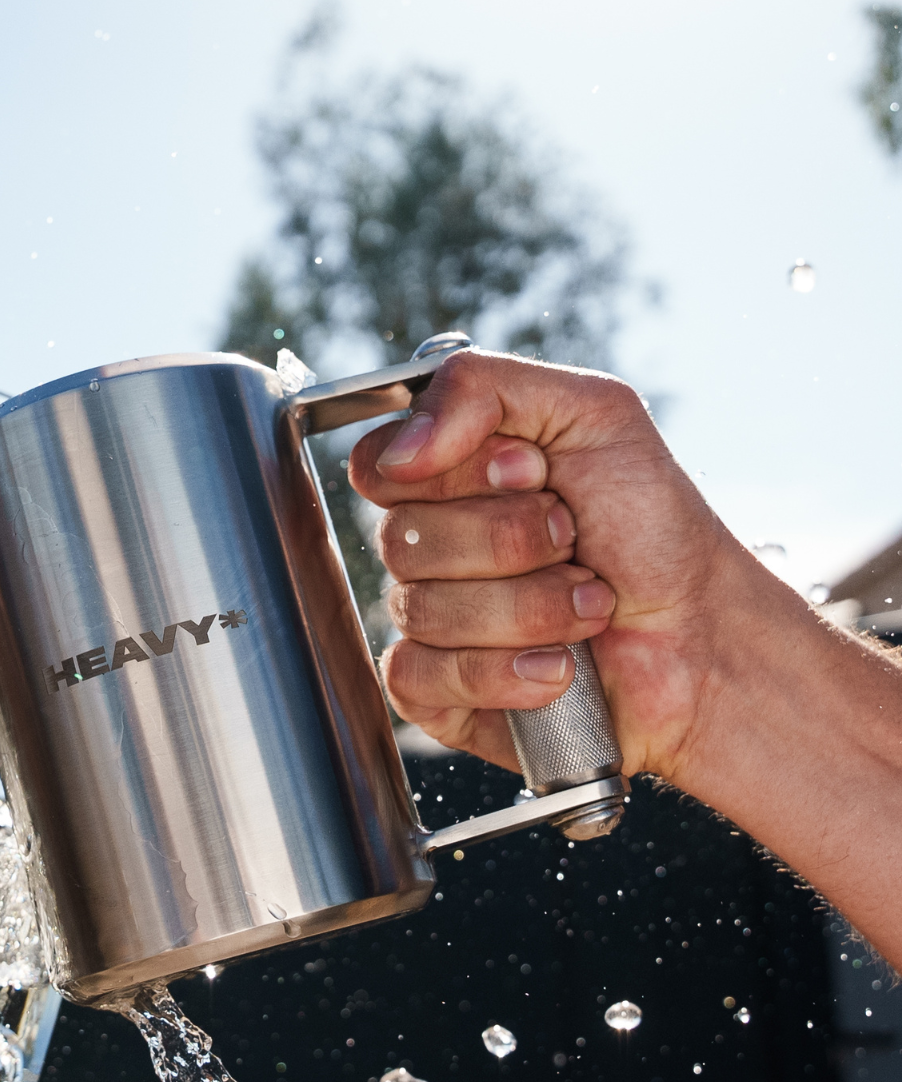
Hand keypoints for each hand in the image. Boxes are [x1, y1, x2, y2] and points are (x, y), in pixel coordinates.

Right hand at [349, 348, 782, 789]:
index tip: (531, 474)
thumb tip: (400, 451)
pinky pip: (418, 678)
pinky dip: (501, 674)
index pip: (377, 466)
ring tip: (588, 609)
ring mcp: (427, 621)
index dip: (452, 475)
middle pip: (401, 540)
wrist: (704, 635)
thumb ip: (482, 388)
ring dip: (530, 611)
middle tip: (576, 544)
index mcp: (447, 475)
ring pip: (422, 611)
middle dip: (512, 544)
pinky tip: (555, 669)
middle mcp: (427, 546)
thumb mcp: (593, 415)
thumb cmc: (653, 527)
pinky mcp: (436, 692)